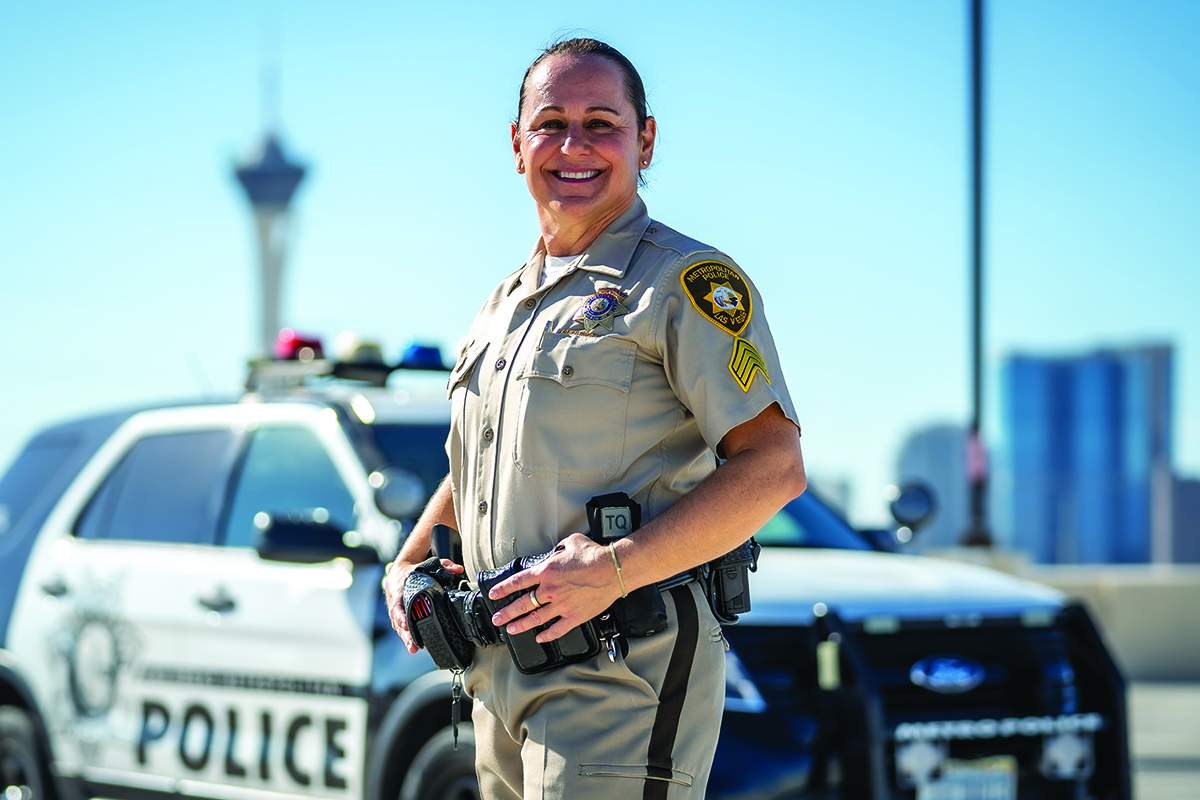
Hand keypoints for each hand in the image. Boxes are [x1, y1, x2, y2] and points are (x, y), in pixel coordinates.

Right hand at [383, 556, 464, 653]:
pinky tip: (416, 646)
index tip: (405, 625)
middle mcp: (396, 602)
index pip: (397, 604)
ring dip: (406, 639)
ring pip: (399, 627)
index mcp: (401, 589)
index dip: (400, 616)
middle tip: (413, 646)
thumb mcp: (429, 565)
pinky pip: (402, 628)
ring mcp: (396, 611)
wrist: (398, 572)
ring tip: (414, 649)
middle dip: (405, 634)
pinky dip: (408, 637)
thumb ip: (444, 565)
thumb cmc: (414, 570)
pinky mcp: (399, 617)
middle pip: (398, 621)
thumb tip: (459, 570)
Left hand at [486, 533, 621, 642]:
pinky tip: (540, 638)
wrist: (612, 570)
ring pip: (535, 619)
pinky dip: (547, 635)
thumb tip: (558, 550)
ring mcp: (562, 605)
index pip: (517, 582)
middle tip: (497, 618)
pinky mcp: (575, 616)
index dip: (503, 589)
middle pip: (522, 604)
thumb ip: (560, 548)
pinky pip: (557, 630)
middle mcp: (550, 590)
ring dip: (521, 625)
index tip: (494, 594)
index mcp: (546, 571)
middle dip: (506, 612)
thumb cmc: (594, 556)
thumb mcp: (572, 542)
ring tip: (511, 629)